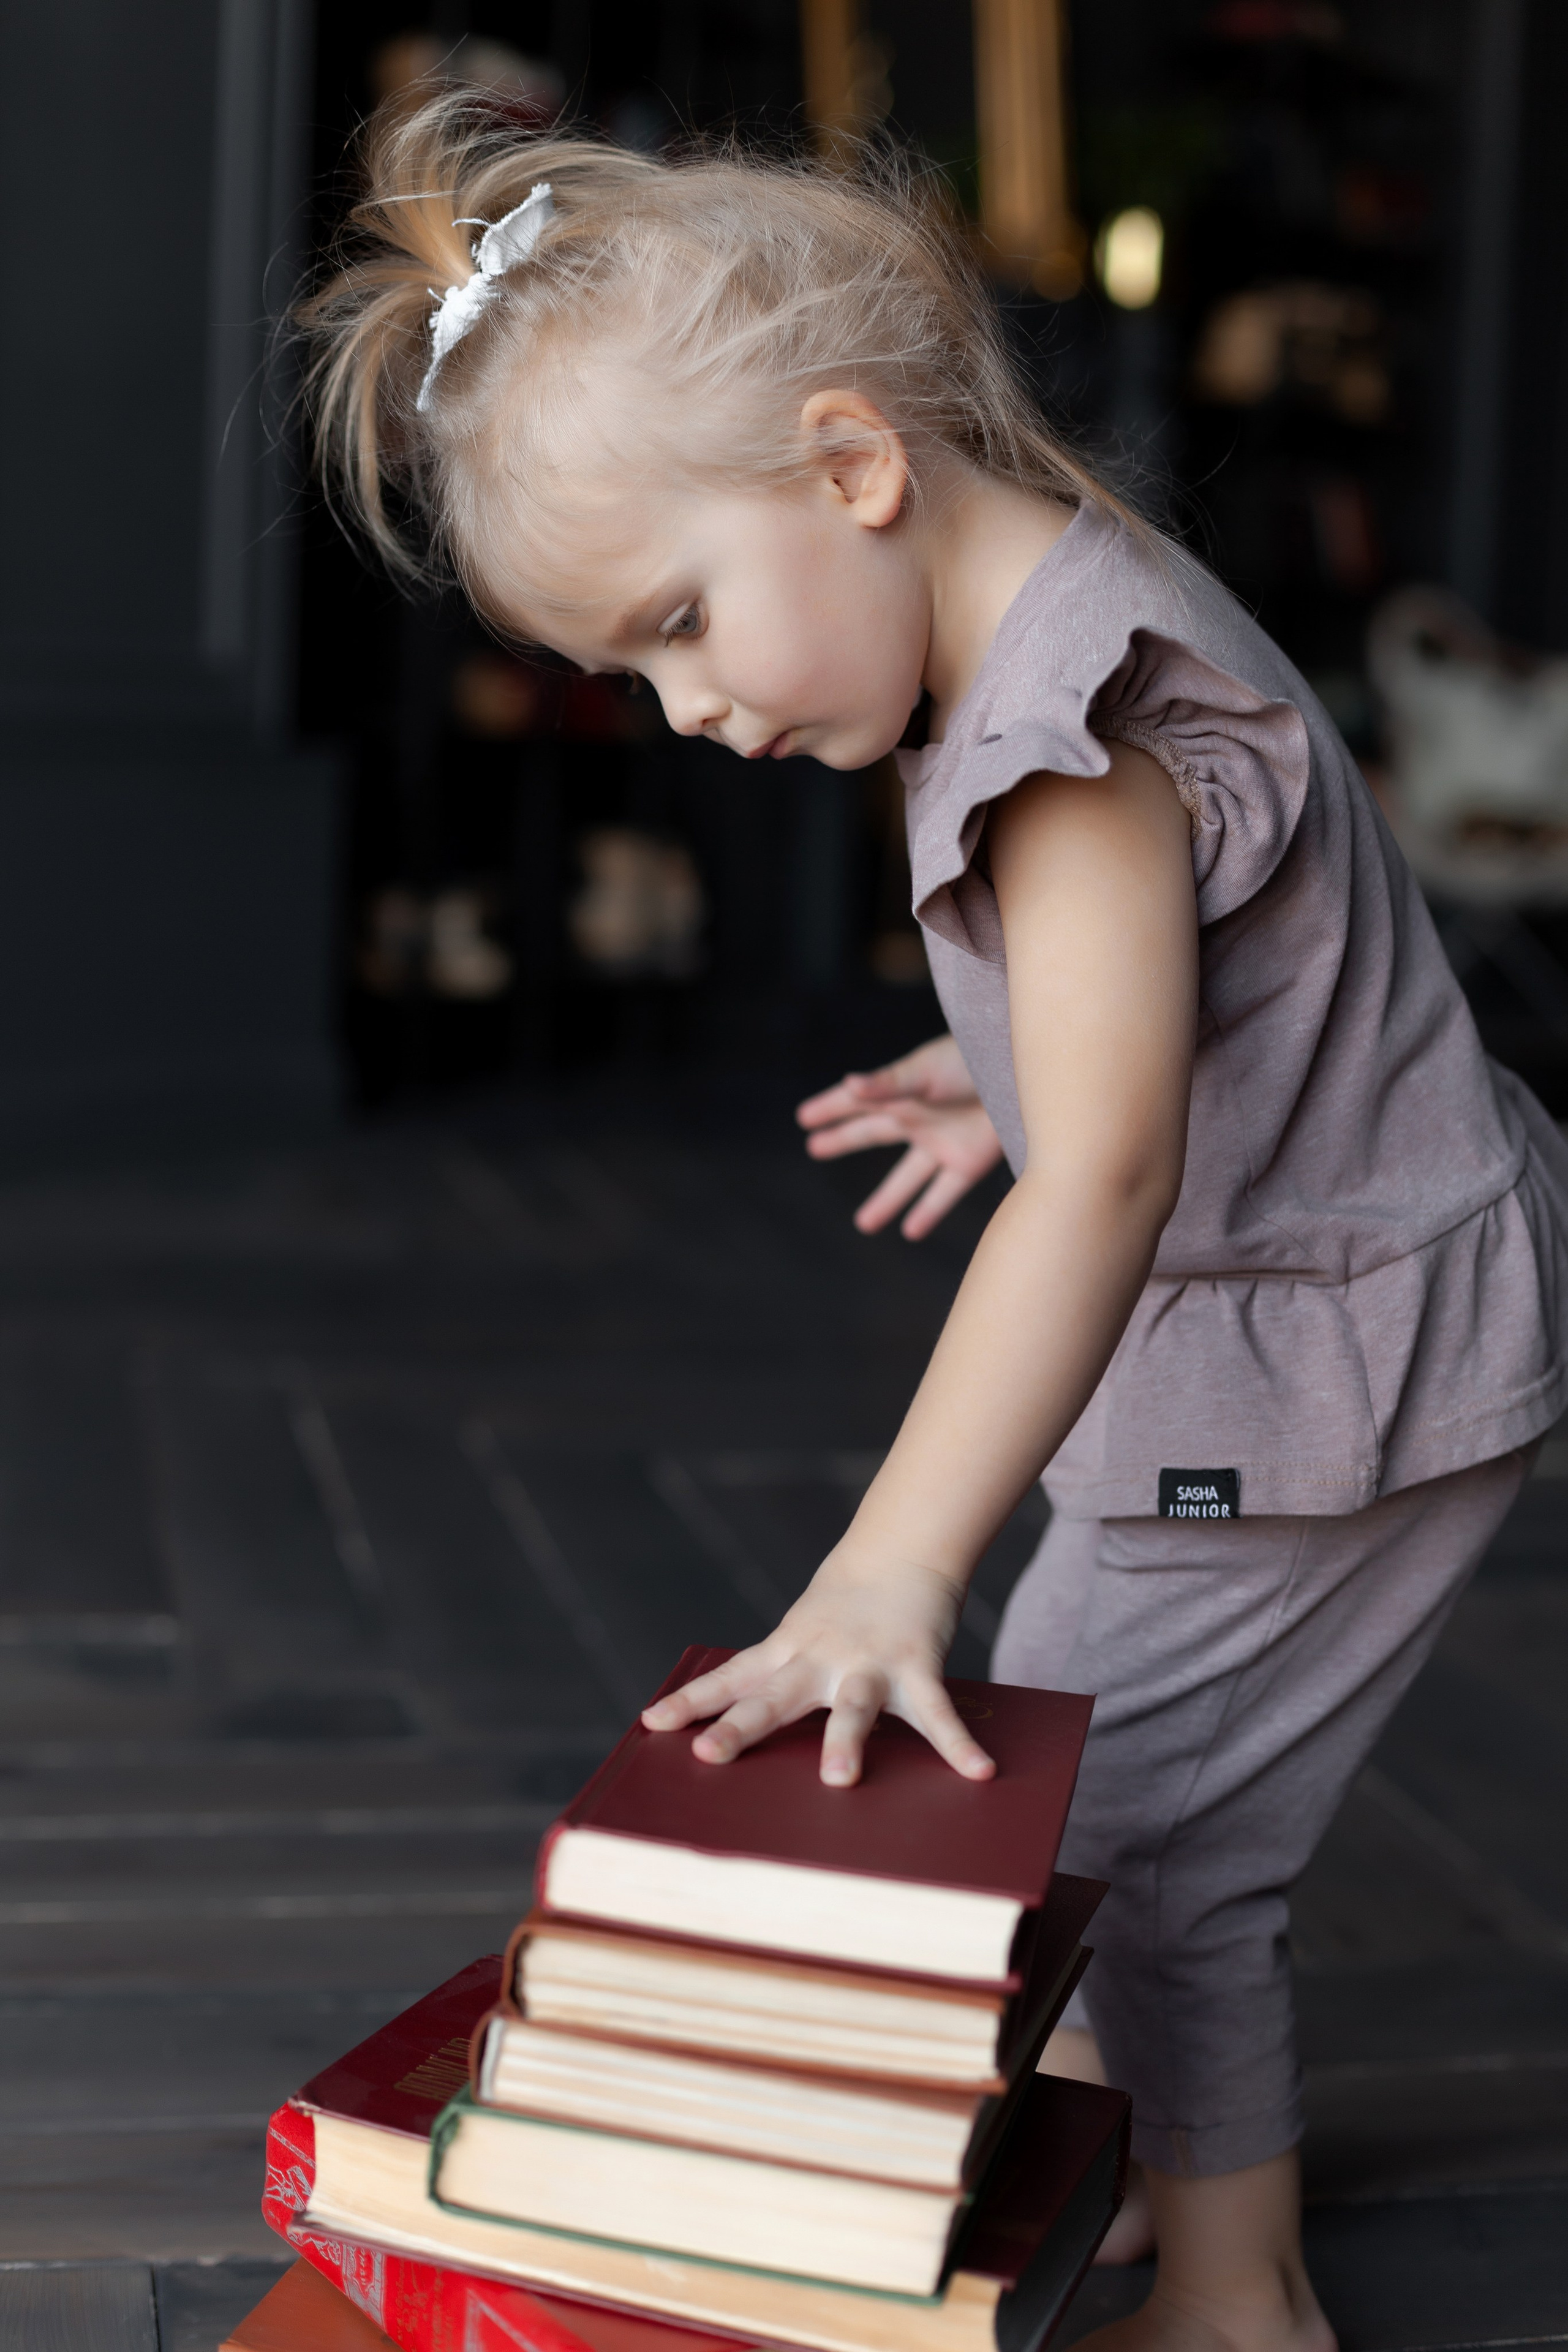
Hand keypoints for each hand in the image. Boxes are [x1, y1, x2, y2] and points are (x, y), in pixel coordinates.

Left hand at [641, 1546, 995, 1786]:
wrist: (901, 1552)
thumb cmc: (842, 1610)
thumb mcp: (798, 1637)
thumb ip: (772, 1679)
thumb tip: (724, 1726)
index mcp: (787, 1654)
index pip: (730, 1678)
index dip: (691, 1701)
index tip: (651, 1723)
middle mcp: (819, 1659)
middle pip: (774, 1696)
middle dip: (741, 1728)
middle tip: (708, 1755)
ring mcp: (868, 1662)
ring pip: (852, 1705)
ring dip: (845, 1740)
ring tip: (838, 1780)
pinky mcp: (916, 1665)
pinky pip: (938, 1711)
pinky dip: (958, 1744)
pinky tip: (978, 1772)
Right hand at [796, 1035, 1004, 1237]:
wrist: (1028, 1078)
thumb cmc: (976, 1060)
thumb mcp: (927, 1071)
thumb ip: (888, 1083)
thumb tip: (849, 1085)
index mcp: (902, 1092)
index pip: (856, 1101)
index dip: (829, 1108)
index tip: (803, 1117)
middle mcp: (918, 1119)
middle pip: (871, 1134)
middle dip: (842, 1141)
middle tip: (814, 1148)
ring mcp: (943, 1143)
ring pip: (906, 1179)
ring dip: (886, 1201)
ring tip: (863, 1224)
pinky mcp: (969, 1162)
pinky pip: (943, 1193)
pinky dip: (928, 1213)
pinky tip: (911, 1232)